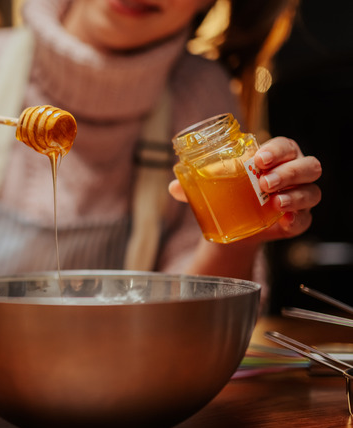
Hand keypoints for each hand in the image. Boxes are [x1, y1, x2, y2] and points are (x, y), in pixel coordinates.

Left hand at [169, 136, 321, 242]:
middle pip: (307, 166)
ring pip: (312, 191)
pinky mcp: (299, 219)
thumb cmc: (228, 191)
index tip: (258, 159)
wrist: (233, 222)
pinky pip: (306, 220)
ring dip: (295, 196)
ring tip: (274, 202)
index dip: (276, 150)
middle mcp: (294, 173)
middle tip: (264, 182)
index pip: (285, 146)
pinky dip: (297, 220)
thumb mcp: (211, 185)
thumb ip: (194, 184)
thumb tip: (173, 187)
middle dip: (288, 172)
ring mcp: (300, 196)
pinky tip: (284, 222)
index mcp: (276, 156)